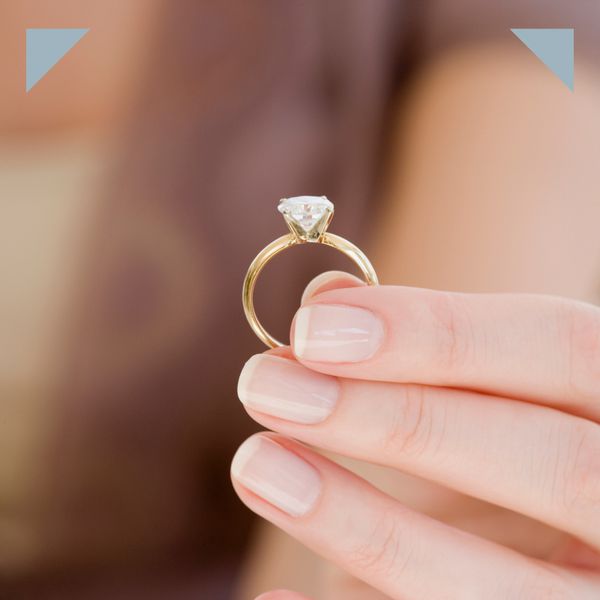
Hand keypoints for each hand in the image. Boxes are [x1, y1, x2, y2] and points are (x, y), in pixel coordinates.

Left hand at [232, 273, 599, 598]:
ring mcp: (596, 597)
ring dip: (358, 522)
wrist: (571, 542)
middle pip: (543, 460)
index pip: (564, 348)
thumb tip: (329, 298)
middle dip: (392, 419)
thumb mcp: (497, 388)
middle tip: (267, 385)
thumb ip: (425, 342)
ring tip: (257, 464)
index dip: (439, 332)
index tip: (314, 325)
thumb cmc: (522, 443)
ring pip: (492, 582)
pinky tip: (273, 597)